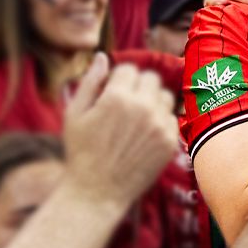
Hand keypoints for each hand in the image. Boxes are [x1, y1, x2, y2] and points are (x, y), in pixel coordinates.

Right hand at [62, 55, 178, 206]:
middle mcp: (142, 108)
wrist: (97, 192)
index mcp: (116, 97)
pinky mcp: (169, 143)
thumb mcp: (74, 114)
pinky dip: (160, 122)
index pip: (129, 69)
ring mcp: (159, 126)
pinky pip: (172, 118)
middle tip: (125, 105)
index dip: (118, 79)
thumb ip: (90, 82)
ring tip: (136, 120)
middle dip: (138, 87)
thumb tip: (102, 56)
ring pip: (165, 96)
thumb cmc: (81, 152)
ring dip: (153, 102)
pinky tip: (143, 136)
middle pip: (151, 78)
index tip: (111, 93)